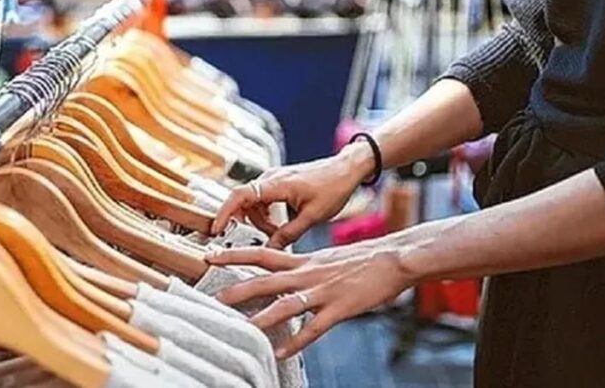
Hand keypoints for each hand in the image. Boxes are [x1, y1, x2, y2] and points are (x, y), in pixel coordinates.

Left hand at [205, 241, 413, 358]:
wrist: (394, 258)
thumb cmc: (361, 259)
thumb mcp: (325, 258)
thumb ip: (302, 266)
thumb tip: (283, 274)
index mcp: (303, 260)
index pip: (261, 253)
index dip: (234, 253)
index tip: (210, 254)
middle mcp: (307, 273)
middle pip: (265, 279)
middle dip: (237, 288)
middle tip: (213, 297)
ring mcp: (323, 291)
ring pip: (286, 305)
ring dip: (262, 318)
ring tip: (242, 330)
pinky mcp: (340, 308)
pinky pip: (314, 328)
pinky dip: (297, 341)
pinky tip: (281, 352)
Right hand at [211, 144, 375, 248]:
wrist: (346, 170)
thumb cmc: (334, 187)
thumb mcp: (313, 216)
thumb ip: (288, 234)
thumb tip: (271, 249)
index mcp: (277, 184)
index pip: (240, 195)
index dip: (225, 212)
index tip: (217, 229)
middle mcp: (270, 178)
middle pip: (244, 202)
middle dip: (246, 222)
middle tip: (254, 238)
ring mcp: (273, 179)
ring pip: (252, 203)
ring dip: (259, 221)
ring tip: (277, 233)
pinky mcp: (278, 183)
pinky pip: (262, 200)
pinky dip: (266, 215)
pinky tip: (280, 225)